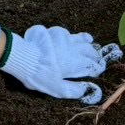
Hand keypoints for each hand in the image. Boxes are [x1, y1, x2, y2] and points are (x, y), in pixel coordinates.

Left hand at [2, 25, 122, 104]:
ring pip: (82, 40)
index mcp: (75, 64)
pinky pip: (70, 34)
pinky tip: (74, 37)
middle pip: (89, 51)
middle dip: (95, 55)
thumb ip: (73, 90)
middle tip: (97, 58)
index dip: (97, 68)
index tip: (100, 69)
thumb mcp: (56, 88)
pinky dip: (75, 36)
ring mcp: (65, 40)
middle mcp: (74, 50)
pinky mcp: (56, 33)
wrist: (24, 56)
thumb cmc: (40, 75)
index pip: (92, 65)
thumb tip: (87, 91)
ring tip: (92, 43)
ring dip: (88, 43)